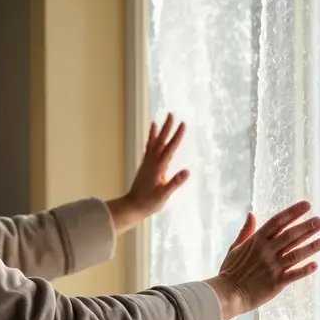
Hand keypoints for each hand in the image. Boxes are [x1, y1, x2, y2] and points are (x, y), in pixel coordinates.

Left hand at [106, 114, 189, 234]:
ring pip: (154, 143)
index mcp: (158, 167)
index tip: (183, 124)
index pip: (170, 148)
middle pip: (161, 141)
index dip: (177, 136)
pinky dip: (151, 140)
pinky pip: (148, 149)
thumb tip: (186, 172)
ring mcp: (147, 163)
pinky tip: (152, 137)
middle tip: (172, 114)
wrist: (133, 206)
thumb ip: (174, 183)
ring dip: (158, 131)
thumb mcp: (164, 195)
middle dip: (167, 127)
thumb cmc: (149, 202)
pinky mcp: (145, 166)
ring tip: (159, 119)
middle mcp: (152, 162)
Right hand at [206, 202, 319, 319]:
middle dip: (307, 227)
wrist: (227, 293)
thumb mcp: (235, 247)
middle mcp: (266, 251)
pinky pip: (294, 274)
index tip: (306, 205)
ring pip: (296, 254)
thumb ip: (246, 231)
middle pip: (290, 236)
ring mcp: (272, 266)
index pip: (278, 222)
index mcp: (256, 241)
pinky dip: (305, 269)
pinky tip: (316, 264)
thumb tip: (251, 214)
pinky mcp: (276, 282)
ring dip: (311, 246)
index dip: (293, 212)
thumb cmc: (230, 271)